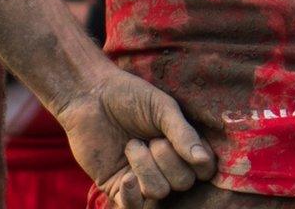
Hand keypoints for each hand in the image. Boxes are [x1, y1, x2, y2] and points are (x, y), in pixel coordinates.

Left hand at [55, 68, 215, 207]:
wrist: (90, 96)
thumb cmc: (129, 96)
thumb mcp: (162, 108)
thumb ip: (183, 133)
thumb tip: (203, 160)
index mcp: (181, 146)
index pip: (204, 170)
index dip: (198, 162)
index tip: (178, 140)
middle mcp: (165, 166)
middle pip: (183, 183)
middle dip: (166, 158)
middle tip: (150, 138)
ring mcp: (142, 178)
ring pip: (159, 192)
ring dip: (144, 166)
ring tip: (130, 145)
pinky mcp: (118, 188)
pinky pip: (132, 208)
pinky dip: (132, 197)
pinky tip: (127, 178)